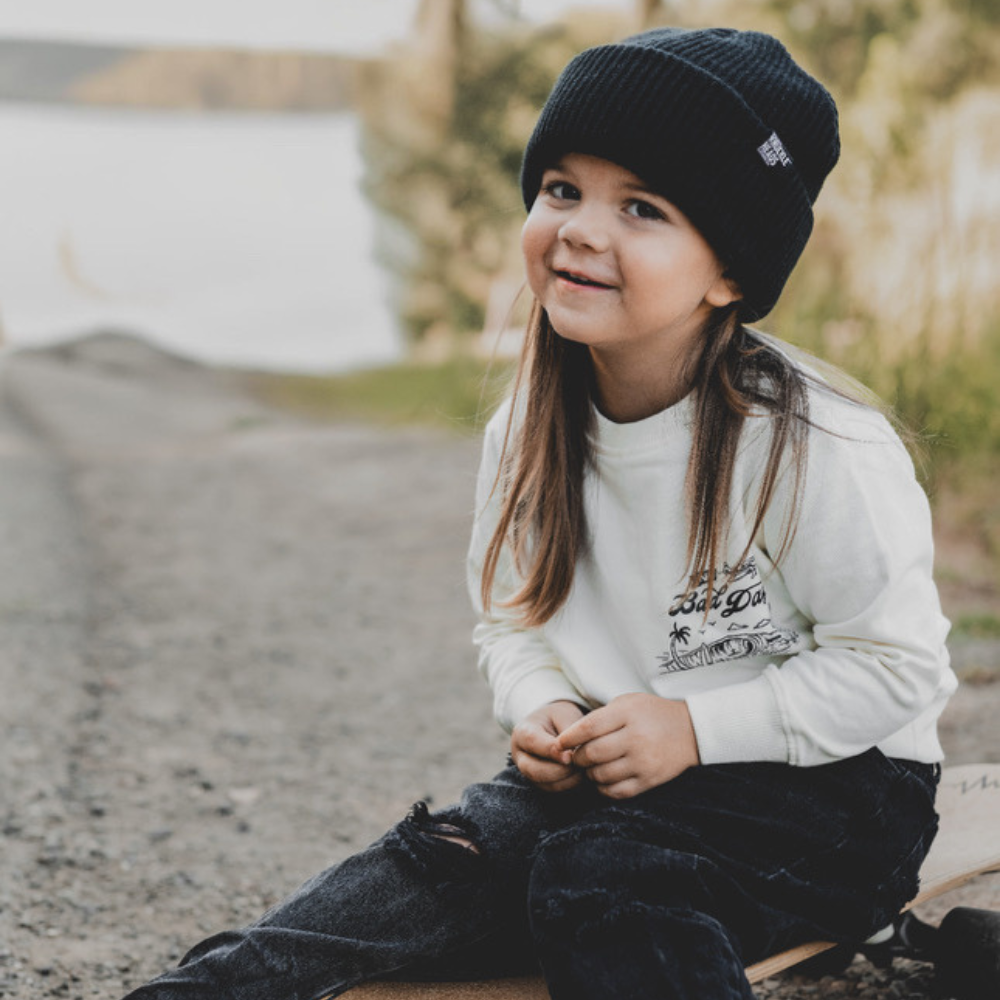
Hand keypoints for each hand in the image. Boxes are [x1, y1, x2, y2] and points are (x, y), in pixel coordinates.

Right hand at [511, 700, 586, 791]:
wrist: (554, 725)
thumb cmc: (559, 718)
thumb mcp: (564, 715)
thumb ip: (568, 732)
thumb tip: (575, 754)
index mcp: (522, 732)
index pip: (532, 742)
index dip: (551, 751)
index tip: (570, 756)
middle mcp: (521, 755)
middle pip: (533, 770)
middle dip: (559, 771)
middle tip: (579, 765)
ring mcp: (529, 772)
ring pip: (545, 784)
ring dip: (567, 780)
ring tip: (584, 768)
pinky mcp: (540, 783)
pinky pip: (554, 790)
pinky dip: (570, 785)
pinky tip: (582, 775)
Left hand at [554, 693, 699, 798]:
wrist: (691, 730)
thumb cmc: (652, 713)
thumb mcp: (627, 703)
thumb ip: (601, 717)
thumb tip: (570, 737)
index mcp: (627, 714)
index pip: (588, 728)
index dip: (568, 738)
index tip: (560, 742)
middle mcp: (635, 738)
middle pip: (592, 754)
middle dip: (577, 758)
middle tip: (575, 756)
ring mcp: (643, 761)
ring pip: (601, 775)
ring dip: (589, 774)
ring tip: (590, 767)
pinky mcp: (650, 780)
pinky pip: (617, 791)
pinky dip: (604, 788)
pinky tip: (603, 780)